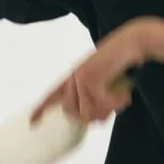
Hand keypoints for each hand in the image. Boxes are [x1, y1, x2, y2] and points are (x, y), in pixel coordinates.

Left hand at [34, 18, 158, 125]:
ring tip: (121, 101)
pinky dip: (117, 103)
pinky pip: (101, 104)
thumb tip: (94, 120)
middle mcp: (73, 76)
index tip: (32, 123)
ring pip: (87, 112)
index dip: (42, 109)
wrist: (131, 41)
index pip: (53, 94)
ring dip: (107, 110)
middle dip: (92, 117)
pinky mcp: (90, 78)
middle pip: (71, 112)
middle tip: (110, 112)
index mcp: (73, 76)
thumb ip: (95, 96)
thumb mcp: (104, 79)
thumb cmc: (121, 60)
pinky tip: (126, 96)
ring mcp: (80, 77)